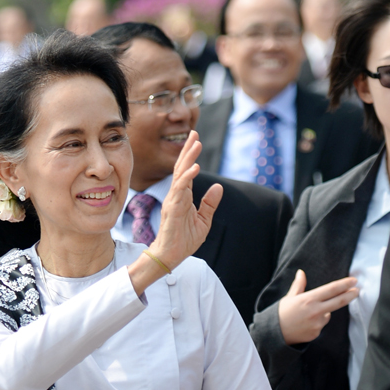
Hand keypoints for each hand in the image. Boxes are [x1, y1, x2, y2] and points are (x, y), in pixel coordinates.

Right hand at [150, 131, 222, 271]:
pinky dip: (187, 178)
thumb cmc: (183, 240)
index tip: (196, 140)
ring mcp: (173, 201)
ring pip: (180, 175)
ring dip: (188, 158)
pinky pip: (179, 190)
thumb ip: (210, 204)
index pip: (187, 172)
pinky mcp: (172, 209)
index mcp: (183, 197)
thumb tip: (218, 187)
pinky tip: (194, 167)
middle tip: (194, 133)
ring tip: (196, 143)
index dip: (191, 156)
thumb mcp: (204, 221)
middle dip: (188, 150)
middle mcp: (176, 196)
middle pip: (181, 168)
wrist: (171, 256)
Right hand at [278, 269, 358, 344]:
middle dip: (351, 295)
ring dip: (324, 312)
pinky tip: (305, 323)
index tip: (353, 281)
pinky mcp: (317, 332)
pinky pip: (321, 324)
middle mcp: (315, 310)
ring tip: (307, 315)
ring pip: (328, 314)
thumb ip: (298, 285)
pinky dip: (317, 322)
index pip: (331, 289)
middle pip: (339, 301)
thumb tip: (301, 272)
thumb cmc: (281, 313)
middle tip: (357, 290)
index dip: (344, 284)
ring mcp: (317, 323)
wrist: (274, 334)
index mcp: (309, 299)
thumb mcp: (289, 297)